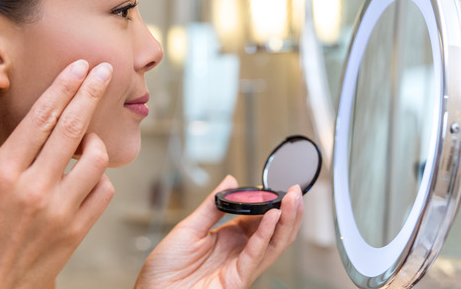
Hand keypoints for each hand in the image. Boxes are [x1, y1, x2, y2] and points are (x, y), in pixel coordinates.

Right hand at [0, 60, 114, 288]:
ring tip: (86, 138)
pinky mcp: (77, 229)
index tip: (80, 66)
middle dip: (92, 93)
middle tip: (106, 71)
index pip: (41, 118)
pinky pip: (103, 191)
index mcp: (3, 174)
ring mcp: (60, 210)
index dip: (64, 87)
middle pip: (73, 128)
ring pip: (96, 159)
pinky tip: (88, 173)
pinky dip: (101, 176)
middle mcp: (35, 188)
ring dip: (96, 140)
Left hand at [135, 175, 304, 288]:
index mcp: (228, 239)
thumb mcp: (188, 228)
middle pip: (273, 232)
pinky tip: (273, 217)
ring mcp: (240, 267)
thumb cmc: (164, 269)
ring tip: (293, 199)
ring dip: (286, 221)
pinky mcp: (237, 279)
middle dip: (288, 211)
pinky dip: (266, 235)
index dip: (270, 204)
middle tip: (296, 191)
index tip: (278, 187)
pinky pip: (256, 255)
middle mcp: (238, 252)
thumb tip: (231, 181)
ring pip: (273, 244)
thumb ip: (213, 206)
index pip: (258, 219)